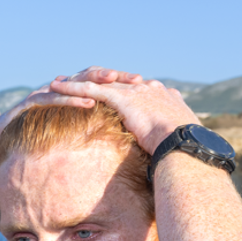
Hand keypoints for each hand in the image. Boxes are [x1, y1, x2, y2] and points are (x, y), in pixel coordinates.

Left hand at [48, 71, 198, 155]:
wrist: (183, 146)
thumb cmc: (184, 153)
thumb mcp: (177, 144)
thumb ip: (168, 143)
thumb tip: (164, 158)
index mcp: (165, 98)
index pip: (140, 92)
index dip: (125, 93)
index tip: (113, 97)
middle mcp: (150, 89)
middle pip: (118, 83)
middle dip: (99, 83)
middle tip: (81, 84)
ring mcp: (135, 92)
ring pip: (100, 83)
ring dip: (78, 82)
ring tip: (59, 83)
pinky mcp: (121, 98)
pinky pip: (90, 90)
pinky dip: (73, 89)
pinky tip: (57, 88)